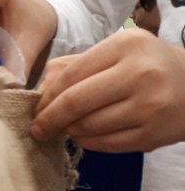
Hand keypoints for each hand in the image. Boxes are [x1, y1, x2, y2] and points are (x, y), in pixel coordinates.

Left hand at [33, 28, 184, 150]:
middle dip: (50, 119)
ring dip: (69, 131)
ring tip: (65, 129)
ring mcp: (148, 106)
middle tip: (38, 129)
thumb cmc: (150, 65)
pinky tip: (84, 137)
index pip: (71, 75)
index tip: (36, 109)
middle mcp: (138, 73)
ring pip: (90, 126)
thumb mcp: (119, 51)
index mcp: (125, 46)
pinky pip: (107, 144)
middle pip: (76, 103)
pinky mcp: (153, 134)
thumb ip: (78, 65)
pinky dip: (88, 143)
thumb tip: (41, 88)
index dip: (47, 96)